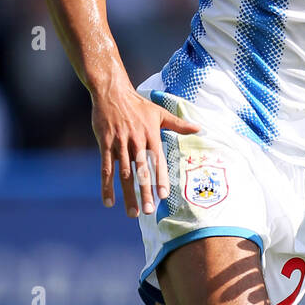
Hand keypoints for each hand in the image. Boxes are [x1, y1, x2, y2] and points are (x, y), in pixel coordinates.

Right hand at [92, 86, 198, 216]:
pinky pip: (106, 168)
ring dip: (128, 194)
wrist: (112, 91)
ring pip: (124, 173)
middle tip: (148, 211)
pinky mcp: (105, 143)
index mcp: (151, 136)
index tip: (163, 196)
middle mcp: (136, 141)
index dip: (160, 179)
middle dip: (145, 192)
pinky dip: (106, 186)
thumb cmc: (138, 104)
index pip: (158, 162)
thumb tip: (199, 128)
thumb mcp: (160, 113)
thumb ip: (179, 124)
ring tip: (132, 213)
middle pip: (141, 171)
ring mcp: (120, 143)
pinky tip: (109, 201)